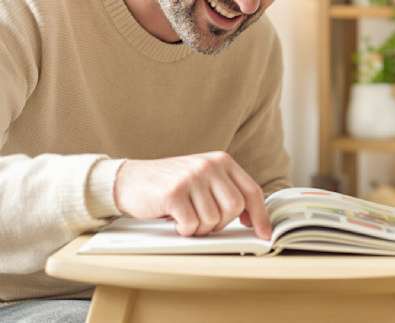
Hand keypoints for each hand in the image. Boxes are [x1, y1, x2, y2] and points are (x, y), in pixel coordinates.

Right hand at [113, 152, 271, 239]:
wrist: (130, 179)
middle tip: (203, 221)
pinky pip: (192, 224)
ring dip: (200, 228)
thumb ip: (226, 191)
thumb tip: (252, 219)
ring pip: (213, 220)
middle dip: (222, 223)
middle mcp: (209, 166)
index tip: (264, 233)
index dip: (261, 216)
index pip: (252, 191)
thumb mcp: (203, 179)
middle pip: (235, 208)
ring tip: (185, 217)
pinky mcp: (174, 193)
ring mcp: (191, 178)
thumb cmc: (169, 184)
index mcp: (221, 161)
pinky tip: (175, 220)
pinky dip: (184, 229)